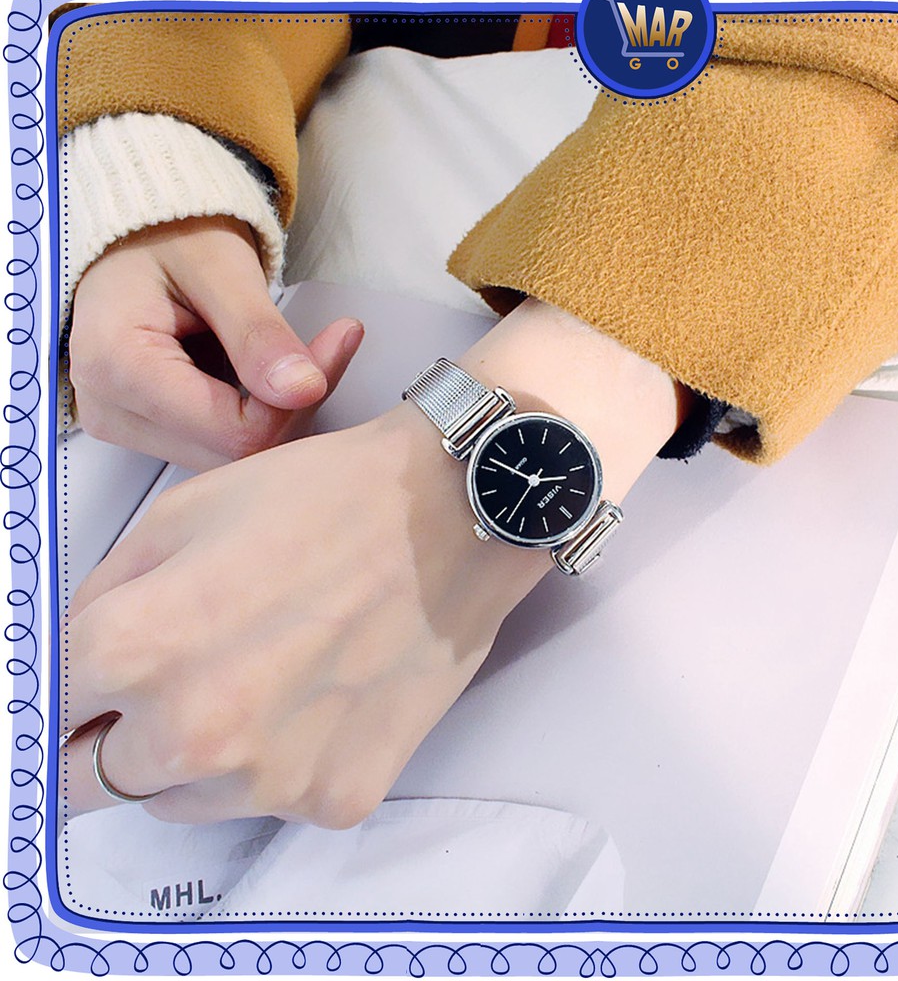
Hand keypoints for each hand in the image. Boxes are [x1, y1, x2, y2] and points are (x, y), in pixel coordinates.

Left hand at [62, 296, 689, 828]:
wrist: (452, 515)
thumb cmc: (326, 500)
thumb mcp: (184, 513)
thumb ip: (105, 596)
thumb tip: (77, 661)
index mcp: (137, 649)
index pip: (43, 715)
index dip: (66, 692)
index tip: (90, 690)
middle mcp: (195, 732)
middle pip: (95, 780)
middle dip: (115, 735)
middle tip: (177, 680)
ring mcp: (271, 778)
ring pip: (184, 799)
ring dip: (196, 756)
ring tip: (262, 677)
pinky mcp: (336, 796)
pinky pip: (272, 798)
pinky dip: (280, 761)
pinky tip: (320, 693)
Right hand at [69, 215, 363, 469]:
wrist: (136, 232)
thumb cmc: (168, 235)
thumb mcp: (219, 267)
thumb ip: (258, 333)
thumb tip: (304, 389)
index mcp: (117, 367)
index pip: (235, 432)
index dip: (298, 398)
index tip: (340, 339)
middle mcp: (109, 410)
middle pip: (235, 451)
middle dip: (295, 405)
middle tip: (331, 344)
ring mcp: (125, 425)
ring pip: (233, 457)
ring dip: (281, 411)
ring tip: (296, 352)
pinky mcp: (146, 429)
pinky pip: (220, 444)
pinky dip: (260, 413)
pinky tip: (269, 373)